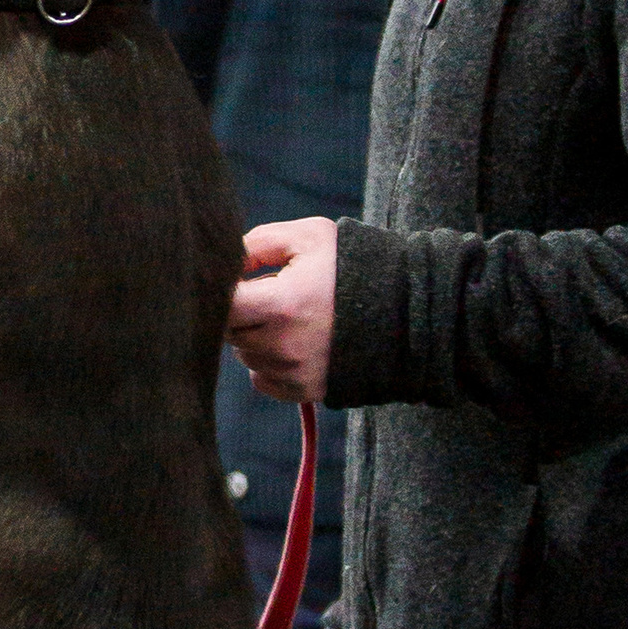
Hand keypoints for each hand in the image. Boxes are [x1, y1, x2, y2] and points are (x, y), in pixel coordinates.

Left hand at [228, 216, 339, 403]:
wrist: (405, 311)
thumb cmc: (353, 266)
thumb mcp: (310, 237)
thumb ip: (259, 242)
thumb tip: (225, 262)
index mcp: (283, 304)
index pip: (222, 306)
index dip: (223, 291)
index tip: (240, 281)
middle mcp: (284, 345)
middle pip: (229, 331)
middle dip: (241, 312)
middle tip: (269, 295)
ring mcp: (293, 372)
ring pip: (244, 355)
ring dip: (255, 337)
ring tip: (289, 317)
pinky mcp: (302, 391)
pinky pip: (261, 378)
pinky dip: (268, 362)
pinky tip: (295, 341)